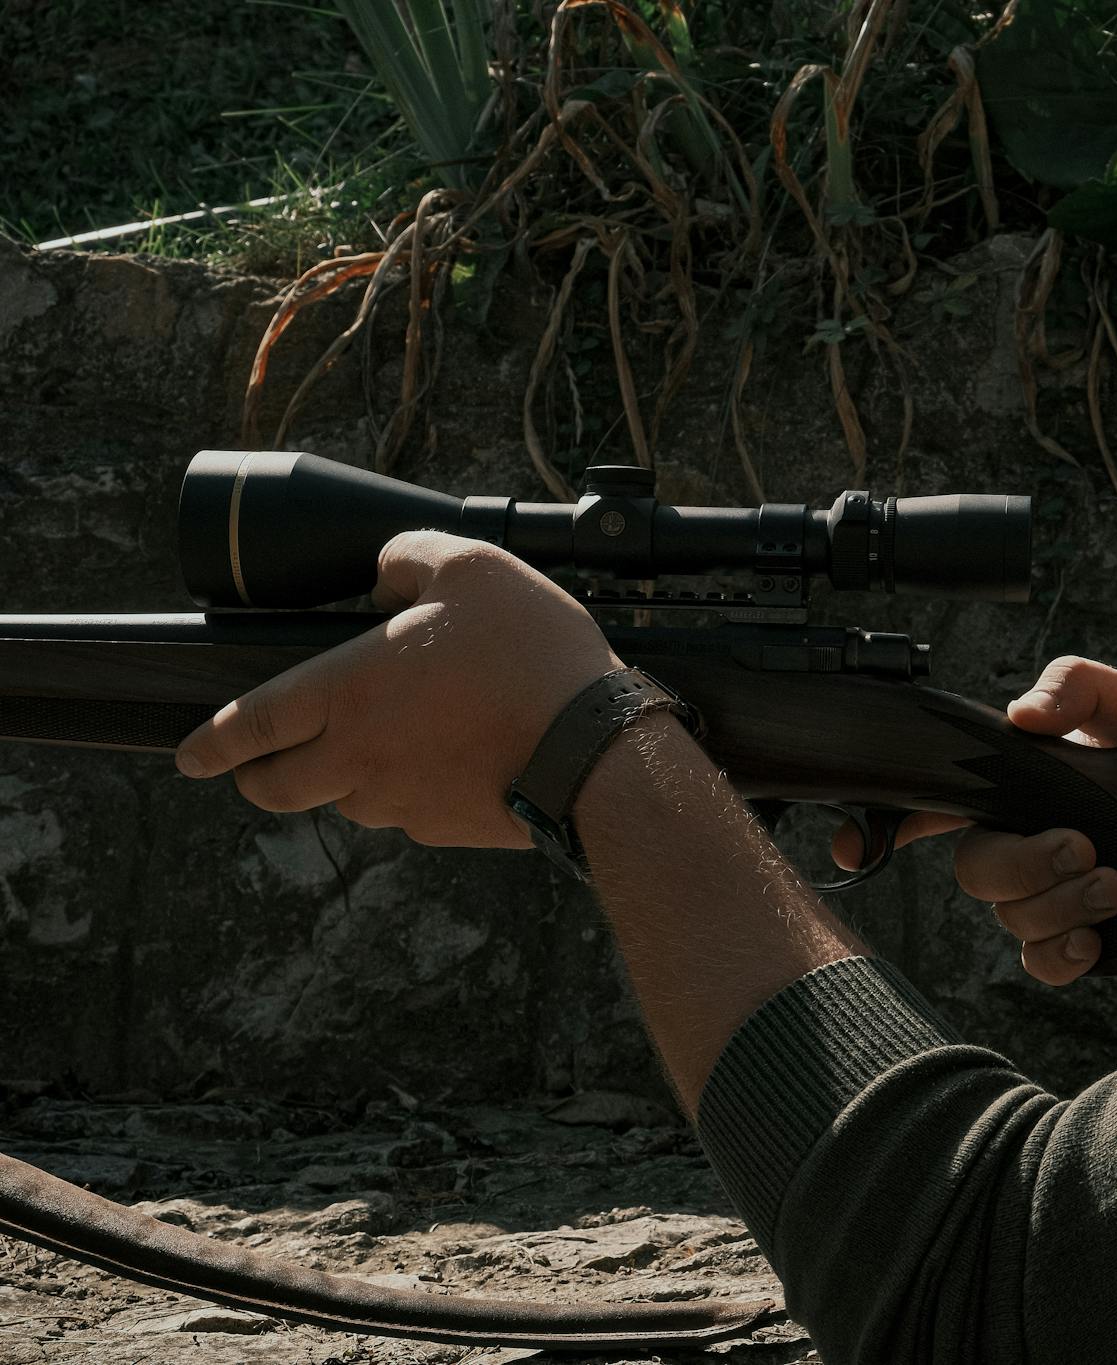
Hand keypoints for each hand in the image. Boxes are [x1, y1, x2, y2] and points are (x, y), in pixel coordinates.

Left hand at [172, 532, 621, 846]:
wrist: (595, 749)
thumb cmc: (532, 653)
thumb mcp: (471, 565)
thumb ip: (407, 557)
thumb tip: (382, 579)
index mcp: (348, 692)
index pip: (250, 723)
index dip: (212, 741)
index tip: (190, 755)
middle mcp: (359, 756)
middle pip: (276, 788)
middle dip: (256, 778)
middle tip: (258, 768)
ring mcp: (400, 801)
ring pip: (345, 801)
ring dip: (345, 780)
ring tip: (389, 744)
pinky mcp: (443, 829)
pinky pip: (407, 813)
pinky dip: (410, 791)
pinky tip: (451, 760)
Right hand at [830, 656, 1116, 984]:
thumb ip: (1074, 687)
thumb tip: (1023, 715)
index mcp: (1021, 786)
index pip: (933, 804)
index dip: (880, 825)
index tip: (852, 845)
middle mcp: (1024, 843)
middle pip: (973, 869)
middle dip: (1022, 862)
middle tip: (1083, 846)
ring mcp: (1050, 897)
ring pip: (1011, 917)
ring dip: (1058, 903)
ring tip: (1115, 881)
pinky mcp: (1085, 941)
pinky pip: (1043, 964)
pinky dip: (1063, 953)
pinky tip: (1097, 936)